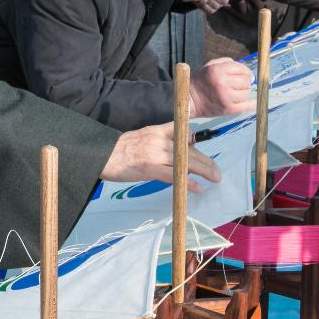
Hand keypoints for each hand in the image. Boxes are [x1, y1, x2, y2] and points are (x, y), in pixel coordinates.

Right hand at [101, 121, 221, 192]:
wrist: (101, 155)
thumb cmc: (119, 149)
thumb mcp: (141, 136)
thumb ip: (158, 139)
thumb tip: (176, 150)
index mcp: (156, 130)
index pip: (181, 131)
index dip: (195, 141)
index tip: (202, 151)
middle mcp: (157, 140)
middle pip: (188, 150)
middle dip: (206, 161)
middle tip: (217, 172)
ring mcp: (153, 154)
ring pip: (184, 162)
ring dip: (203, 171)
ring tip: (214, 178)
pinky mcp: (148, 168)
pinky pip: (173, 176)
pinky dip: (187, 182)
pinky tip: (197, 188)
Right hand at [189, 58, 254, 118]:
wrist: (189, 100)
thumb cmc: (201, 81)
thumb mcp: (209, 66)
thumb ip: (227, 63)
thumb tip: (247, 71)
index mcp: (217, 70)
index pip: (241, 69)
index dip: (246, 71)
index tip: (246, 75)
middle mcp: (222, 83)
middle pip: (246, 81)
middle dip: (245, 82)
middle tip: (240, 84)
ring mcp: (226, 97)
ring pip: (246, 93)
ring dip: (243, 92)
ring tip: (236, 93)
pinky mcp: (228, 109)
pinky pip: (246, 106)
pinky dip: (251, 103)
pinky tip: (251, 102)